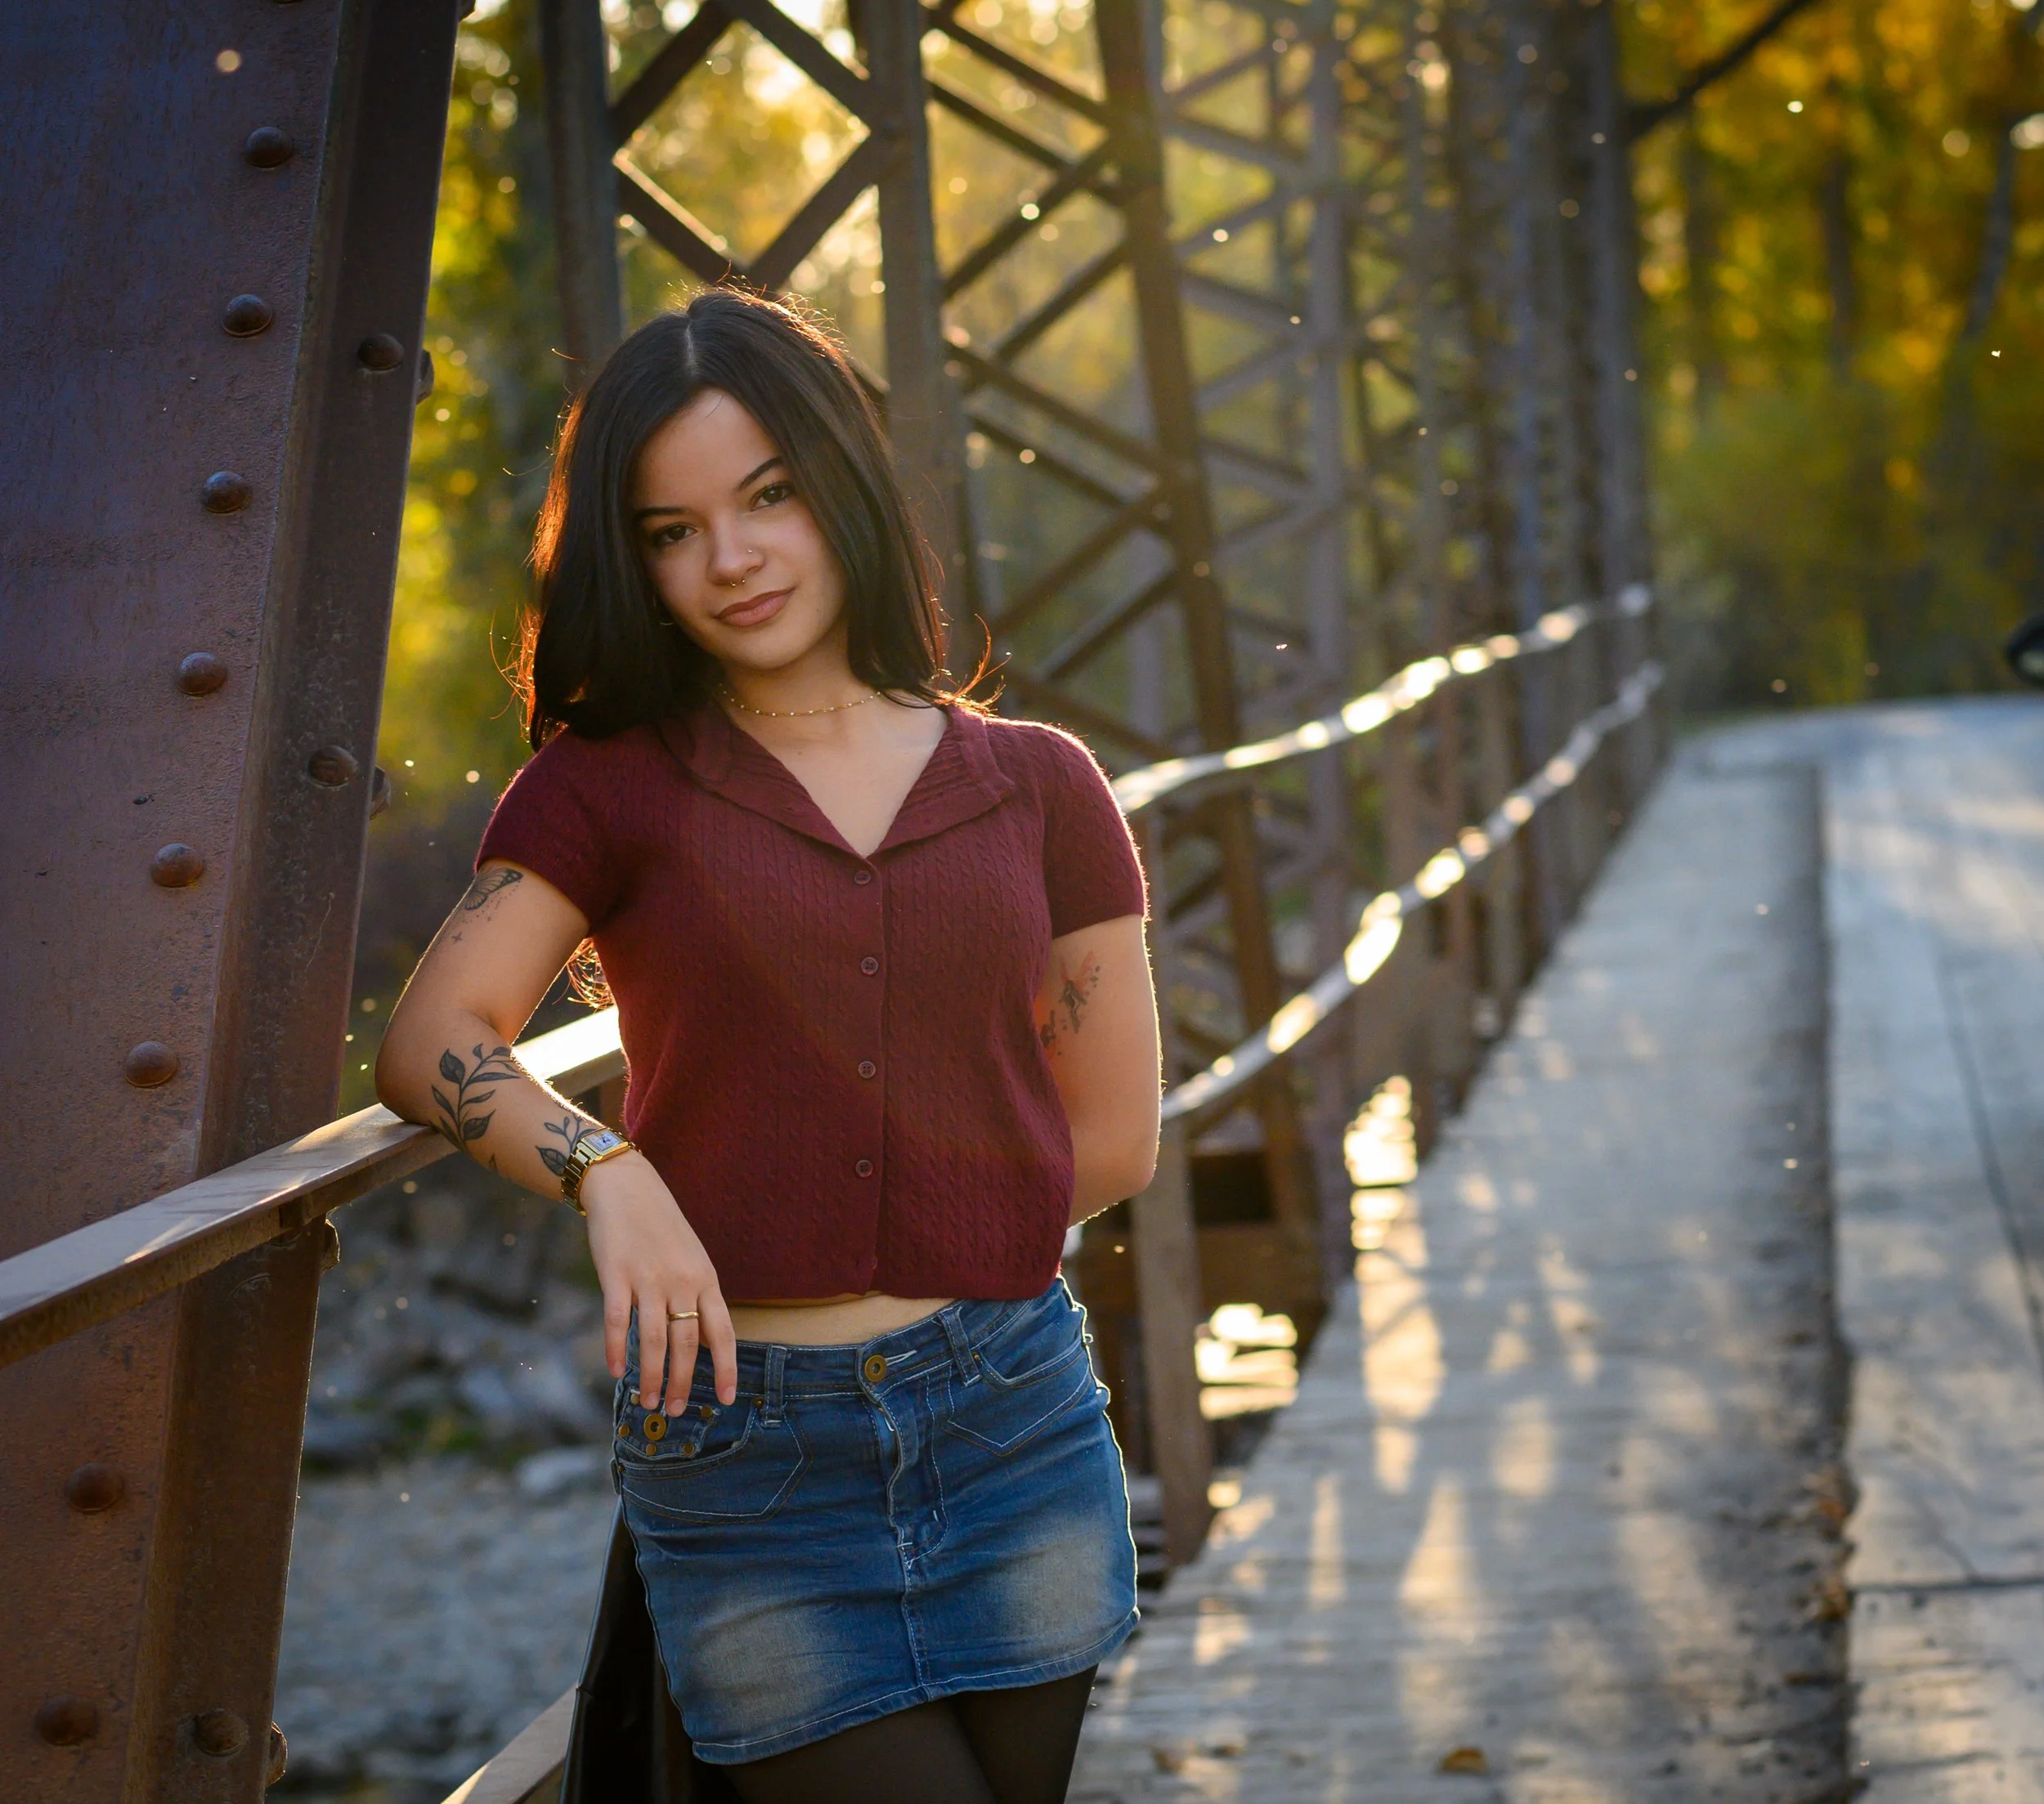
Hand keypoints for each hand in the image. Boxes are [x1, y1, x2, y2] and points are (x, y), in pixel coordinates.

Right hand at [582, 1153, 737, 1411]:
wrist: (627, 1187)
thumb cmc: (661, 1228)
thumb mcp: (691, 1259)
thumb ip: (698, 1297)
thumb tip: (703, 1343)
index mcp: (705, 1278)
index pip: (721, 1331)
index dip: (726, 1367)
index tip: (726, 1399)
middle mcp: (681, 1281)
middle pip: (686, 1343)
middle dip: (683, 1382)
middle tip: (676, 1411)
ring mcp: (648, 1278)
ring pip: (654, 1339)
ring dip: (652, 1376)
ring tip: (650, 1402)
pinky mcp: (616, 1274)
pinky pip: (617, 1320)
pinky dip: (617, 1349)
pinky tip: (617, 1371)